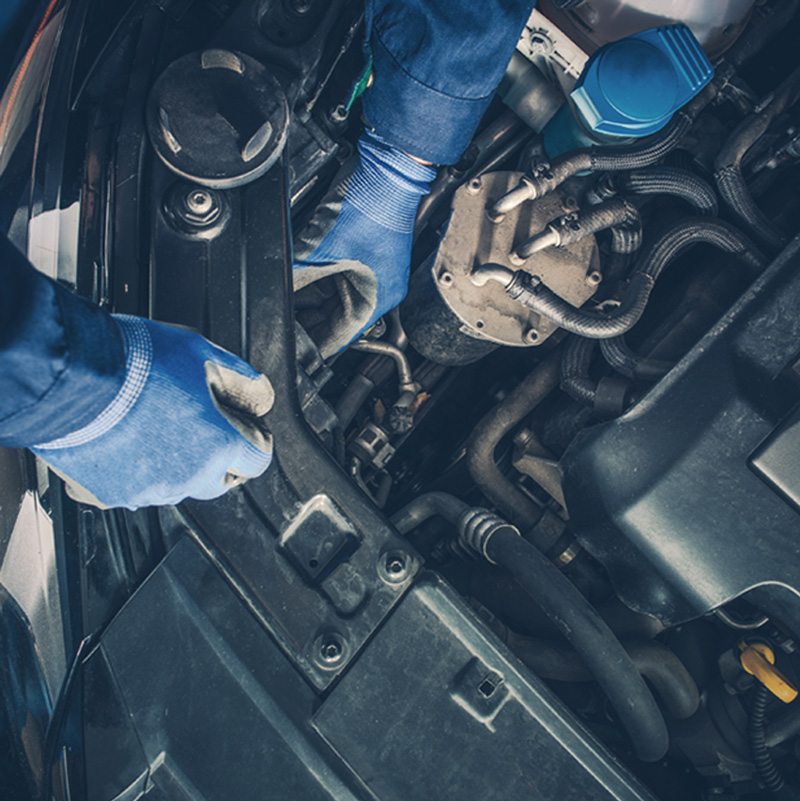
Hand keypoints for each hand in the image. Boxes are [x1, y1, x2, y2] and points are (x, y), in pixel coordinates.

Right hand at [32, 315, 273, 509]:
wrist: (70, 375)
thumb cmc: (134, 360)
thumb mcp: (200, 351)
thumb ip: (237, 376)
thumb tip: (257, 391)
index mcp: (219, 444)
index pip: (257, 460)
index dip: (253, 440)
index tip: (244, 429)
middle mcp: (188, 476)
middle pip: (219, 480)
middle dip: (217, 459)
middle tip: (201, 428)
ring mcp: (148, 490)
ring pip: (176, 486)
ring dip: (175, 465)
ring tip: (155, 428)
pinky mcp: (110, 495)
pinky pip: (133, 489)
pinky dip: (134, 471)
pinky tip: (124, 441)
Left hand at [293, 129, 435, 356]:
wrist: (386, 168)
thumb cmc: (371, 202)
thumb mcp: (321, 247)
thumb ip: (294, 276)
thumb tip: (271, 293)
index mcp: (377, 299)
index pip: (338, 338)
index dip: (311, 345)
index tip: (291, 349)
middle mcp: (379, 291)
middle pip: (334, 320)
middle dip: (305, 321)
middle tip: (279, 324)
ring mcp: (372, 273)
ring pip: (332, 299)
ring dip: (308, 299)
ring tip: (283, 301)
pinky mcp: (363, 257)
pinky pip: (335, 278)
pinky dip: (315, 280)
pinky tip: (296, 278)